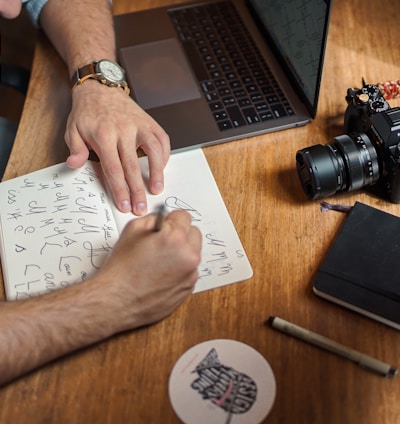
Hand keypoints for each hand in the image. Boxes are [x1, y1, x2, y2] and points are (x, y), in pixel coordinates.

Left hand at [65, 81, 169, 214]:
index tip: (124, 205)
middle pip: (134, 166)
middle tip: (141, 207)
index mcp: (104, 135)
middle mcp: (124, 130)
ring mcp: (140, 125)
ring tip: (157, 190)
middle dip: (138, 190)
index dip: (120, 190)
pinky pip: (162, 141)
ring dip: (157, 173)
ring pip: (154, 152)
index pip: (114, 169)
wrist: (101, 87)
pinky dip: (164, 156)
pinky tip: (161, 169)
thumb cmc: (87, 112)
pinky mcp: (150, 122)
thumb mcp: (73, 130)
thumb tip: (75, 164)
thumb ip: (76, 149)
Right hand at [93, 210, 201, 331]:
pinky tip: (161, 274)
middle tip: (162, 241)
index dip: (171, 219)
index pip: (184, 217)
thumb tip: (165, 219)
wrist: (117, 300)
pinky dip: (179, 269)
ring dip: (181, 252)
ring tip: (159, 261)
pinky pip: (189, 271)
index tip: (164, 225)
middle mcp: (189, 256)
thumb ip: (154, 219)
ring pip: (192, 253)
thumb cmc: (122, 267)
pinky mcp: (188, 289)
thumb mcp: (133, 230)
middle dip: (180, 234)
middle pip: (194, 234)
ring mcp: (191, 275)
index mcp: (176, 238)